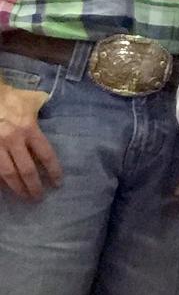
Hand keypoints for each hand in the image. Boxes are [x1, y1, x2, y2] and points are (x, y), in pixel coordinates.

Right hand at [0, 81, 60, 199]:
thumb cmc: (10, 97)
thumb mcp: (31, 100)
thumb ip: (43, 110)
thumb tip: (56, 109)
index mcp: (29, 129)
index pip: (46, 156)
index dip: (53, 172)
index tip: (57, 183)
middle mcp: (13, 139)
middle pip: (27, 170)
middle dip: (34, 186)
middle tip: (39, 196)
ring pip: (7, 174)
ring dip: (17, 188)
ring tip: (24, 196)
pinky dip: (0, 181)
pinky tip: (5, 188)